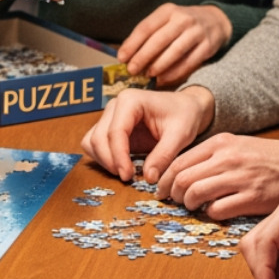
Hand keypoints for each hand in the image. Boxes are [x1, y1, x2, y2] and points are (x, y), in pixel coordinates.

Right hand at [80, 87, 213, 182]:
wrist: (186, 108)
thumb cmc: (185, 115)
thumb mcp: (180, 135)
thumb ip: (164, 155)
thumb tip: (149, 178)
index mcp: (130, 101)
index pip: (115, 132)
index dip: (118, 157)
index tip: (128, 176)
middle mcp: (115, 106)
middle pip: (98, 138)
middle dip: (109, 161)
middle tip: (127, 177)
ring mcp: (110, 117)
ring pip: (92, 142)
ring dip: (103, 160)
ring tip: (124, 173)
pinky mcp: (110, 128)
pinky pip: (96, 145)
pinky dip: (103, 158)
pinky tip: (121, 167)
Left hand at [117, 3, 231, 86]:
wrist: (215, 21)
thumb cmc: (181, 24)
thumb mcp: (165, 20)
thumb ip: (148, 35)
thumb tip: (126, 56)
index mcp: (168, 11)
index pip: (146, 27)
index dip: (132, 44)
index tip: (122, 58)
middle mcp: (183, 19)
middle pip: (159, 40)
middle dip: (143, 57)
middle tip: (132, 70)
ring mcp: (197, 32)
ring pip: (174, 52)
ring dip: (159, 66)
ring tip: (148, 75)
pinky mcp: (208, 46)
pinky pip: (189, 62)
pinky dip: (174, 73)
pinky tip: (163, 79)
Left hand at [156, 134, 278, 218]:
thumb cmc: (271, 158)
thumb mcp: (239, 144)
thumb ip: (213, 155)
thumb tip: (184, 170)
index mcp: (221, 143)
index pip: (179, 161)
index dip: (164, 178)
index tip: (160, 188)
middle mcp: (227, 158)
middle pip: (182, 178)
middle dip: (171, 193)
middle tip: (172, 200)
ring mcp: (240, 178)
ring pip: (195, 194)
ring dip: (188, 204)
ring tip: (191, 207)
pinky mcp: (252, 198)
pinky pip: (217, 210)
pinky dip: (209, 214)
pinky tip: (213, 212)